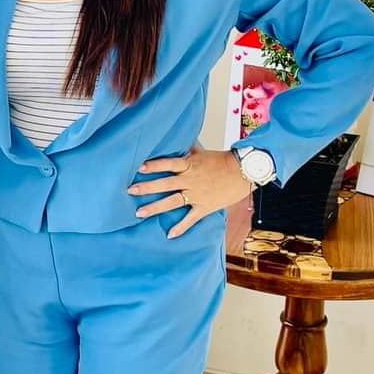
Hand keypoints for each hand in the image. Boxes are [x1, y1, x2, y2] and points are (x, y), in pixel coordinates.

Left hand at [128, 149, 252, 238]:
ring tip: (139, 212)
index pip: (168, 164)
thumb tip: (179, 138)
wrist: (244, 172)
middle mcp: (190, 180)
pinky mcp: (204, 207)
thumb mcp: (203, 152)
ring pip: (172, 201)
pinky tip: (169, 235)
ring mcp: (197, 194)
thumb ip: (188, 149)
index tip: (138, 168)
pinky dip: (181, 227)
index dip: (153, 166)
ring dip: (155, 207)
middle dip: (146, 187)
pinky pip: (190, 219)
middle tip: (130, 190)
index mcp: (189, 165)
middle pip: (165, 183)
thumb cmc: (223, 161)